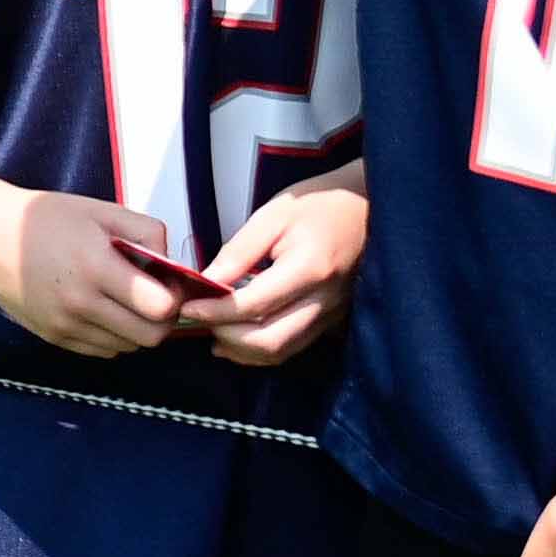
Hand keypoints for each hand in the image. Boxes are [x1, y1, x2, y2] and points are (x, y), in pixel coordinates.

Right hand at [0, 190, 220, 355]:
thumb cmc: (47, 218)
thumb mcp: (102, 211)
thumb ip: (147, 233)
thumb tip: (172, 264)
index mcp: (97, 268)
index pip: (160, 307)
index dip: (174, 296)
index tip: (168, 283)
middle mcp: (82, 304)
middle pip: (149, 337)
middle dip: (162, 319)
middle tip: (154, 297)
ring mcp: (66, 326)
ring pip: (127, 348)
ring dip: (136, 329)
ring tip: (124, 301)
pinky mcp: (54, 338)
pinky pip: (102, 351)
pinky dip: (113, 336)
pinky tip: (103, 310)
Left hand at [194, 175, 367, 367]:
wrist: (366, 208)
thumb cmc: (320, 205)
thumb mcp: (273, 215)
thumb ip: (239, 252)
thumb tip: (206, 282)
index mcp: (310, 268)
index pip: (254, 304)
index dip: (216, 311)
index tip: (189, 307)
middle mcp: (324, 299)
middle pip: (269, 340)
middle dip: (227, 336)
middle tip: (200, 319)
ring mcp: (331, 314)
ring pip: (281, 351)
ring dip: (241, 350)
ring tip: (213, 332)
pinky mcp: (331, 321)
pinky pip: (293, 347)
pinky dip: (260, 350)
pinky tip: (237, 340)